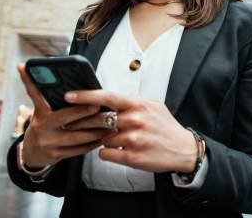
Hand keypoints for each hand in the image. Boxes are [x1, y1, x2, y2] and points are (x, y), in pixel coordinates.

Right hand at [17, 64, 112, 168]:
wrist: (31, 154)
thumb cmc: (43, 126)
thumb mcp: (42, 111)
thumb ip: (51, 99)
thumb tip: (67, 81)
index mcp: (40, 112)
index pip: (37, 95)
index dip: (42, 85)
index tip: (58, 83)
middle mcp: (42, 127)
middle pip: (66, 117)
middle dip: (83, 111)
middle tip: (98, 105)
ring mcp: (48, 143)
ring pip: (77, 136)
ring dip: (95, 130)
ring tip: (110, 123)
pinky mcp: (56, 155)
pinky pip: (78, 149)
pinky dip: (92, 143)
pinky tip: (104, 138)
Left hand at [64, 90, 196, 172]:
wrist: (183, 149)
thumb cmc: (164, 126)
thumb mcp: (153, 105)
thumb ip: (131, 101)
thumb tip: (108, 96)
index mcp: (138, 104)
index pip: (106, 97)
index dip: (85, 96)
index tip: (68, 95)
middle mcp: (135, 120)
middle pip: (98, 120)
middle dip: (87, 123)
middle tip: (80, 124)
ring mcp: (133, 139)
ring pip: (102, 138)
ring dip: (104, 139)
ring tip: (119, 139)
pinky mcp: (132, 157)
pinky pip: (105, 153)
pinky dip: (108, 152)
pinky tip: (119, 150)